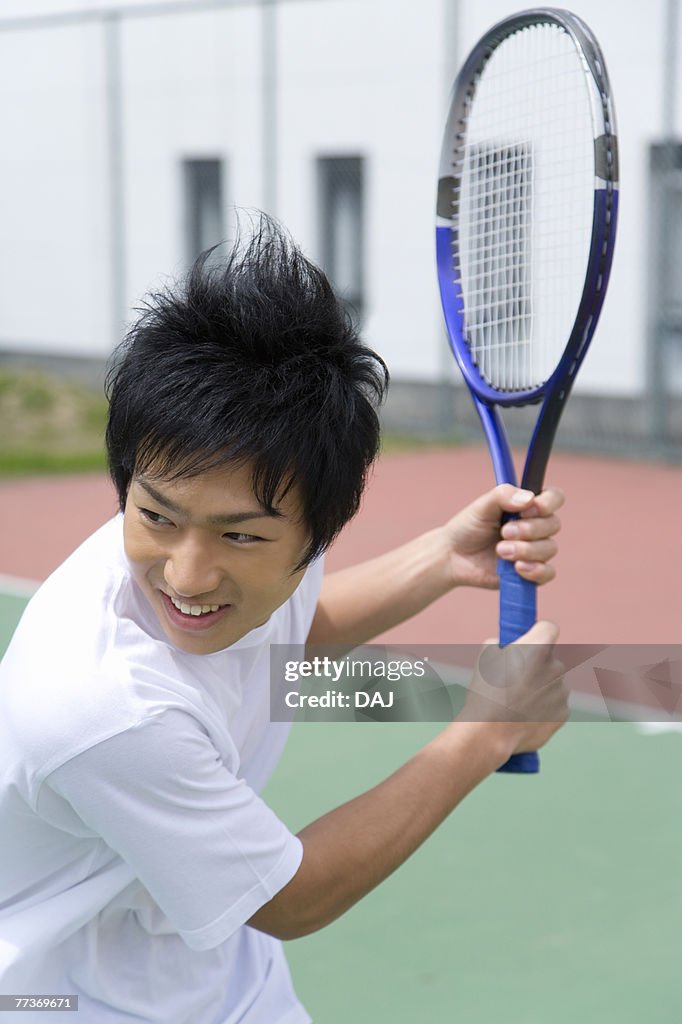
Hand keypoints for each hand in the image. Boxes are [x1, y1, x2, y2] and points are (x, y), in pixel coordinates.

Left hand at [443, 484, 563, 589]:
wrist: (453, 556)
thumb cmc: (468, 527)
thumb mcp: (482, 506)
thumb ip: (503, 496)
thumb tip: (529, 499)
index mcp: (528, 506)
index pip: (554, 498)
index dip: (548, 503)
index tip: (528, 509)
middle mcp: (536, 527)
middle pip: (553, 525)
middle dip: (528, 529)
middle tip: (503, 532)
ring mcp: (535, 550)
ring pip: (549, 548)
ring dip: (526, 550)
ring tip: (500, 551)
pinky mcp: (531, 573)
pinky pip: (548, 573)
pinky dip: (535, 570)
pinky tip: (517, 568)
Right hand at [458, 620, 568, 760]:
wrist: (489, 733)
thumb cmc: (485, 692)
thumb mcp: (485, 656)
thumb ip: (504, 644)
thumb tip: (511, 645)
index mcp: (538, 648)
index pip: (549, 628)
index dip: (537, 633)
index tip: (529, 642)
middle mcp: (556, 667)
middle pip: (550, 659)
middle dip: (536, 666)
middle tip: (514, 679)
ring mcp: (562, 692)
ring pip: (552, 683)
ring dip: (539, 688)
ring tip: (515, 702)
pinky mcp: (562, 714)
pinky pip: (554, 705)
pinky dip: (542, 708)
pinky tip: (523, 716)